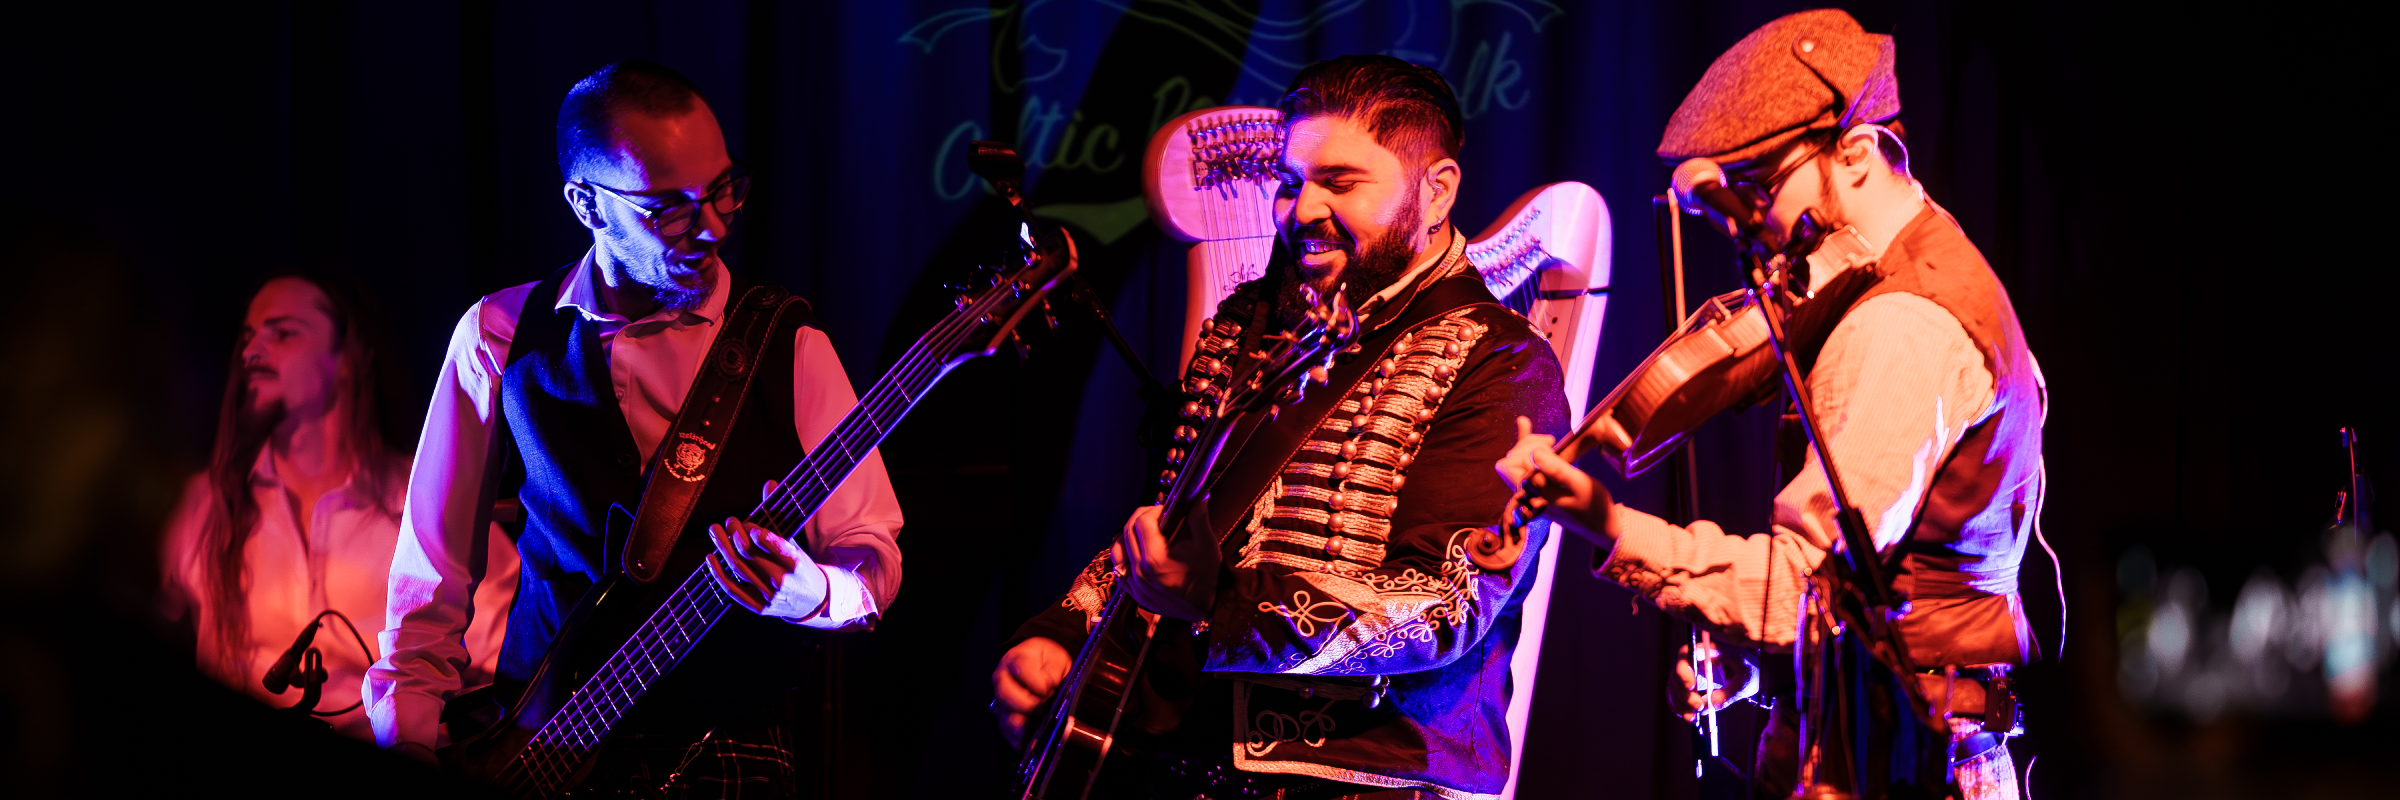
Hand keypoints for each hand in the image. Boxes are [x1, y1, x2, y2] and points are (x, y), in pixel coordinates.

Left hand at [705, 480, 828, 620]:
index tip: (748, 524)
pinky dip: (718, 573)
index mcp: (796, 564)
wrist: (814, 602)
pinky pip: (732, 589)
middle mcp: (782, 582)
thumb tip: (768, 483)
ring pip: (738, 569)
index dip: (759, 535)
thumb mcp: (796, 543)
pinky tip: (710, 557)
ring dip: (723, 547)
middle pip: (751, 555)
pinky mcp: (757, 607)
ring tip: (714, 530)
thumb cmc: (802, 568)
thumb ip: (779, 517)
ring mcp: (768, 596)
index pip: (775, 547)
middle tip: (729, 521)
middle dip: (735, 535)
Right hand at [992, 637, 1071, 748]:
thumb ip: (1054, 671)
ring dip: (1017, 723)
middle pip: (1004, 691)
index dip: (1036, 682)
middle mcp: (1004, 676)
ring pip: (1003, 711)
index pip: (1021, 669)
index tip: (1049, 690)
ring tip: (1029, 731)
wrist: (1040, 664)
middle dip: (1025, 704)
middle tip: (1042, 709)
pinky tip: (1023, 744)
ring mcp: (1001, 695)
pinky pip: (1004, 726)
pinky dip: (1013, 737)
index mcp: (1018, 658)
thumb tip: (1049, 687)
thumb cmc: (1049, 661)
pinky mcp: (1004, 711)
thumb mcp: (1056, 659)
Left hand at [1111, 501, 1217, 621]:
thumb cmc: (1206, 577)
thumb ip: (1198, 517)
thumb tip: (1199, 495)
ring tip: (1144, 532)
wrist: (1204, 608)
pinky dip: (1125, 556)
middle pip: (1127, 531)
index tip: (1165, 510)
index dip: (1153, 509)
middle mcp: (1140, 571)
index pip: (1142, 521)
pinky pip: (1119, 569)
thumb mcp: (1206, 545)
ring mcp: (1135, 584)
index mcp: (1156, 558)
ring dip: (1128, 535)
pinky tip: (1138, 552)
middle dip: (1141, 517)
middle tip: (1156, 516)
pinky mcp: (1134, 593)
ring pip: (1117, 549)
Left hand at [1494, 416, 1613, 546]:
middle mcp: (1527, 493)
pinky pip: (1525, 464)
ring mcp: (1532, 490)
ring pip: (1515, 461)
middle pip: (1509, 461)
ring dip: (1527, 444)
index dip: (1527, 447)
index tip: (1553, 444)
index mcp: (1532, 494)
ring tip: (1549, 438)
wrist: (1602, 523)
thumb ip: (1556, 470)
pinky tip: (1524, 422)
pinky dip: (1525, 443)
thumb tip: (1535, 452)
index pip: (1510, 464)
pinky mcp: (1540, 487)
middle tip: (1553, 442)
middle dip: (1527, 444)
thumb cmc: (1594, 505)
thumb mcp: (1580, 485)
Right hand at [1671, 640, 1758, 721]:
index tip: (1691, 687)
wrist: (1748, 671)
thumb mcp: (1747, 678)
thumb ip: (1731, 691)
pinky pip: (1676, 695)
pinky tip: (1689, 716)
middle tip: (1698, 707)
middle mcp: (1693, 659)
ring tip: (1692, 717)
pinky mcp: (1687, 685)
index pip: (1686, 655)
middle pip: (1677, 674)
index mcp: (1707, 649)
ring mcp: (1688, 672)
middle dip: (1684, 693)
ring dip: (1680, 703)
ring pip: (1674, 687)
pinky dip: (1679, 707)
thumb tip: (1714, 703)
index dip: (1683, 670)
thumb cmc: (1748, 668)